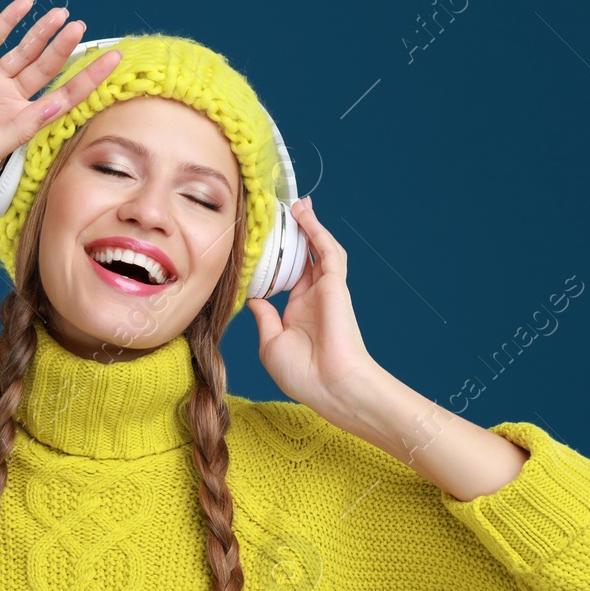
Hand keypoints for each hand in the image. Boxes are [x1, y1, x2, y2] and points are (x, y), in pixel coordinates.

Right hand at [0, 0, 121, 188]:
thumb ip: (22, 127)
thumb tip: (57, 107)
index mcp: (20, 124)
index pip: (64, 97)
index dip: (89, 79)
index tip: (114, 60)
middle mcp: (9, 101)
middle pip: (47, 70)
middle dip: (66, 50)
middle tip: (83, 28)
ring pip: (24, 51)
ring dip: (43, 33)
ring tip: (64, 15)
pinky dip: (9, 20)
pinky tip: (27, 4)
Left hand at [244, 197, 385, 417]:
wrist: (331, 386)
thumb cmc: (303, 374)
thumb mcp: (272, 344)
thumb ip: (265, 318)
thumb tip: (254, 298)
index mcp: (297, 312)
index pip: (285, 276)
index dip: (274, 258)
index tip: (260, 242)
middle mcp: (312, 297)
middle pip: (301, 257)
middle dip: (292, 235)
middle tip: (279, 213)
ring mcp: (325, 289)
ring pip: (316, 249)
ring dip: (307, 226)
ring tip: (294, 204)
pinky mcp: (335, 284)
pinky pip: (326, 250)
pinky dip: (316, 230)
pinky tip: (304, 213)